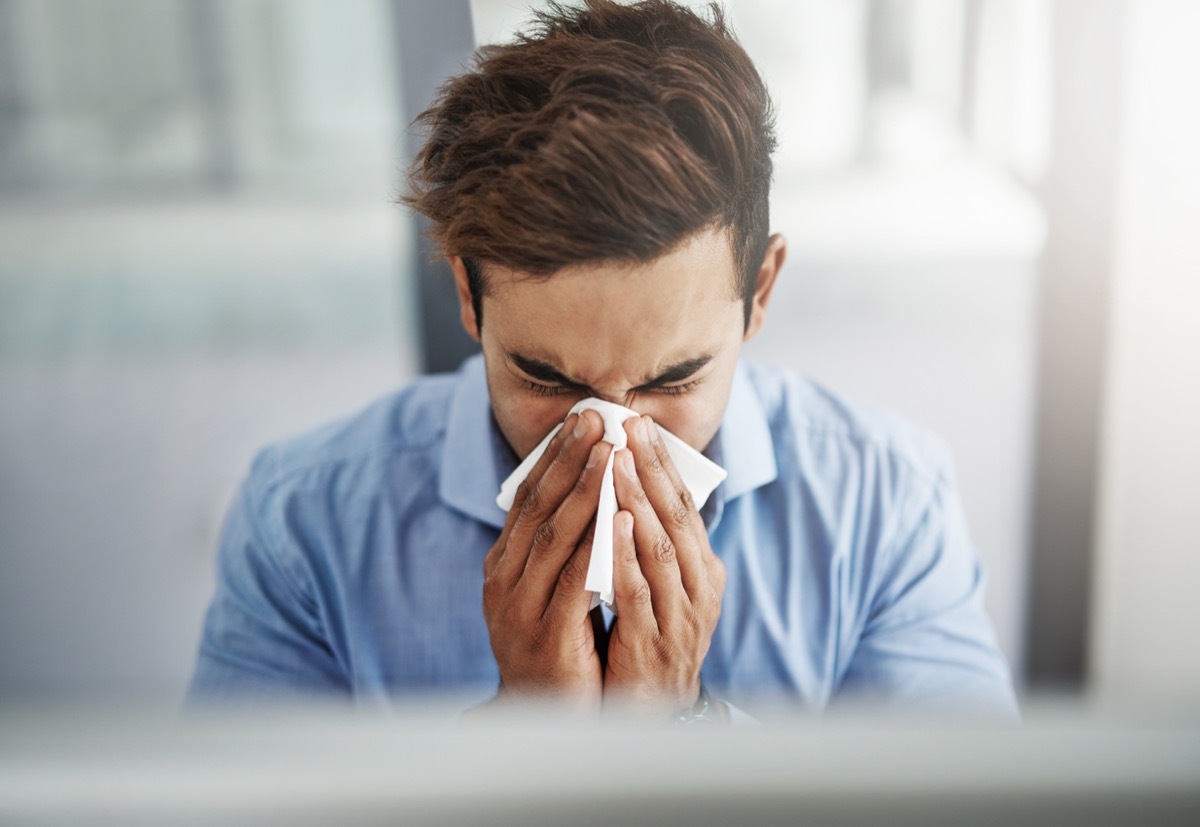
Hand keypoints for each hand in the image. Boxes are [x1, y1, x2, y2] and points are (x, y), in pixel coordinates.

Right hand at [481, 409, 612, 710]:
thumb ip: (562, 548)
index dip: (554, 457)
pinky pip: (572, 580)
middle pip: (536, 507)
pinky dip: (593, 545)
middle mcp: (504, 580)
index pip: (527, 498)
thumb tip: (591, 491)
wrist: (546, 721)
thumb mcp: (551, 590)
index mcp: (504, 565)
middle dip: (567, 460)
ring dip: (581, 491)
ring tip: (608, 453)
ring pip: (552, 536)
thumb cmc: (559, 649)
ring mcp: (520, 607)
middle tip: (593, 419)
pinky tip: (616, 517)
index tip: (581, 419)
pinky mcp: (546, 634)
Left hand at [606, 414, 726, 716]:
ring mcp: (680, 617)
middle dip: (653, 469)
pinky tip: (613, 525)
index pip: (684, 506)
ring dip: (638, 502)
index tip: (639, 424)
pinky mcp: (653, 643)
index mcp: (703, 570)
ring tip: (618, 461)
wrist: (651, 714)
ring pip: (661, 548)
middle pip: (677, 518)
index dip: (663, 464)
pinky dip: (626, 556)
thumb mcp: (662, 586)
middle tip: (631, 426)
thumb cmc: (651, 640)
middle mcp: (699, 588)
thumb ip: (653, 544)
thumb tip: (629, 486)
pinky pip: (640, 592)